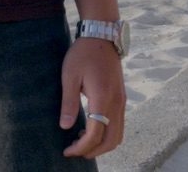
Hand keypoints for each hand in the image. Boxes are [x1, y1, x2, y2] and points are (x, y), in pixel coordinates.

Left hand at [60, 37, 125, 157]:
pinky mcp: (122, 98)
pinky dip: (107, 134)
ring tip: (82, 141)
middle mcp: (117, 103)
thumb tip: (65, 127)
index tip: (67, 151)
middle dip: (93, 151)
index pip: (95, 134)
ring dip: (102, 144)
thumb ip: (69, 102)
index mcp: (103, 98)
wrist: (102, 35)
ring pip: (118, 135)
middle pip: (111, 140)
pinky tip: (90, 128)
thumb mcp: (70, 76)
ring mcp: (122, 101)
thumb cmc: (83, 54)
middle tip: (75, 151)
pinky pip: (119, 125)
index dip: (81, 147)